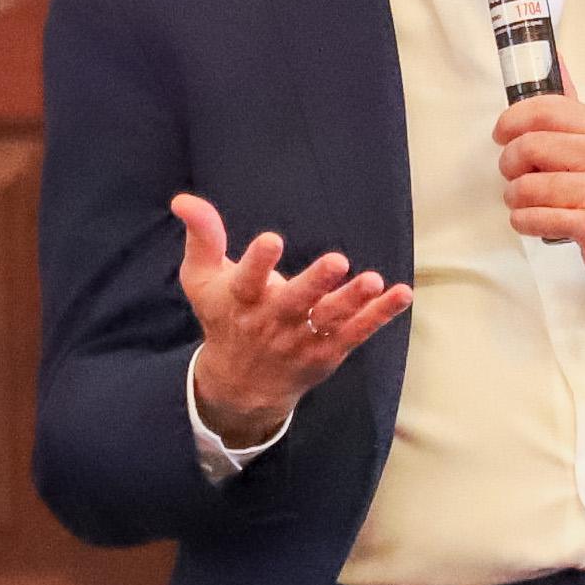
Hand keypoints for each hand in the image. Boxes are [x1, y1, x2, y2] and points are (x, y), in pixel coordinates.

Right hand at [173, 193, 410, 447]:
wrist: (242, 384)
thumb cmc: (224, 319)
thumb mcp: (201, 280)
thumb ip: (201, 237)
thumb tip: (184, 199)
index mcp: (240, 301)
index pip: (247, 281)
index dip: (259, 262)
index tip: (271, 240)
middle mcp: (271, 322)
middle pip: (294, 303)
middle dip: (315, 283)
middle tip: (336, 260)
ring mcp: (301, 339)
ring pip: (328, 320)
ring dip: (352, 301)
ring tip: (372, 280)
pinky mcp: (327, 352)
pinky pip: (356, 333)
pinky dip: (379, 316)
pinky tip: (401, 294)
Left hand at [490, 94, 584, 327]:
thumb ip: (573, 110)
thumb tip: (552, 56)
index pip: (545, 109)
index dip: (511, 120)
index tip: (501, 134)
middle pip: (528, 146)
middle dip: (508, 164)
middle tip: (513, 175)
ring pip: (526, 186)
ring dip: (514, 199)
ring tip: (526, 203)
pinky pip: (534, 218)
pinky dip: (524, 222)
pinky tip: (534, 222)